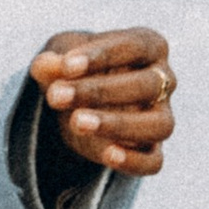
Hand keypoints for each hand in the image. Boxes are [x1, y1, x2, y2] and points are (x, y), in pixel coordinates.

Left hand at [29, 27, 176, 175]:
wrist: (79, 100)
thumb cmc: (78, 67)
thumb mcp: (61, 56)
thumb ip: (54, 59)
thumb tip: (44, 65)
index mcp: (150, 46)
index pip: (135, 46)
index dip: (102, 56)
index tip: (66, 66)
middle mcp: (164, 81)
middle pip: (147, 85)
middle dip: (100, 91)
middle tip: (56, 96)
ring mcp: (162, 117)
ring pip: (159, 125)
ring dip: (118, 125)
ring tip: (77, 122)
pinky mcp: (152, 151)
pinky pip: (153, 161)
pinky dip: (134, 161)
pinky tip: (108, 155)